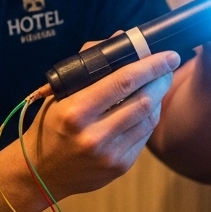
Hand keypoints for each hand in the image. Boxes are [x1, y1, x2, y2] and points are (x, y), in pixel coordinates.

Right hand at [25, 43, 181, 198]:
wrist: (41, 173)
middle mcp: (93, 134)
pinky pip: (144, 136)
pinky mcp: (119, 166)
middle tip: (169, 65)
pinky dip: (149, 117)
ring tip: (159, 83)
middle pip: (143, 100)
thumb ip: (89, 64)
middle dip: (161, 79)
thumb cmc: (51, 125)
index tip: (168, 55)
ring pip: (148, 118)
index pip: (123, 81)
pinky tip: (147, 107)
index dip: (151, 66)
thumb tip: (119, 38)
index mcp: (75, 111)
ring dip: (159, 96)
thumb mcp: (61, 93)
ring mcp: (108, 154)